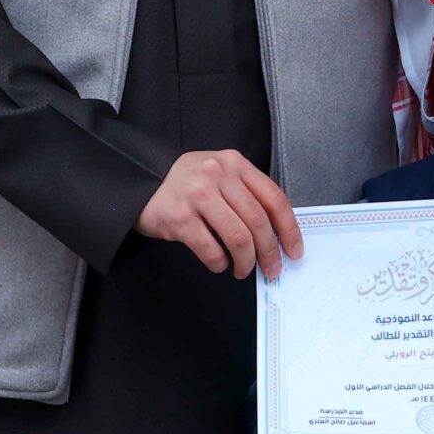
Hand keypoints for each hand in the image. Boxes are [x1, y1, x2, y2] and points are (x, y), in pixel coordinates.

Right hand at [136, 149, 303, 279]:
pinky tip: (219, 263)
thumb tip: (276, 232)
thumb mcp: (219, 173)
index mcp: (235, 164)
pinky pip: (211, 249)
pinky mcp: (179, 217)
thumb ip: (246, 193)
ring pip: (238, 237)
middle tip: (271, 269)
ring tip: (243, 269)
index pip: (274, 198)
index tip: (294, 250)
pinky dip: (220, 263)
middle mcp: (218, 175)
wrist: (139, 182)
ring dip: (246, 261)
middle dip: (269, 251)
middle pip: (258, 221)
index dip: (289, 229)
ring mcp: (198, 195)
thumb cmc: (185, 182)